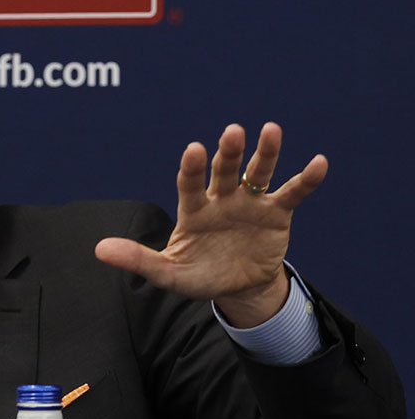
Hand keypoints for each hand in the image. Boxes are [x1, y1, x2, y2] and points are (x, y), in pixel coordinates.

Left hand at [94, 123, 327, 326]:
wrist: (238, 288)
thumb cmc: (199, 276)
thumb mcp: (168, 273)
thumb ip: (138, 259)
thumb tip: (99, 249)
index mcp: (194, 210)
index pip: (190, 184)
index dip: (192, 167)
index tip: (194, 149)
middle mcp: (221, 199)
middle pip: (224, 170)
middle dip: (229, 152)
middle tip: (233, 131)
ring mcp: (250, 203)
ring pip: (257, 173)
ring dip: (265, 153)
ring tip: (271, 130)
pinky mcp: (276, 214)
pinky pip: (291, 193)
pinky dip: (305, 179)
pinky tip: (319, 162)